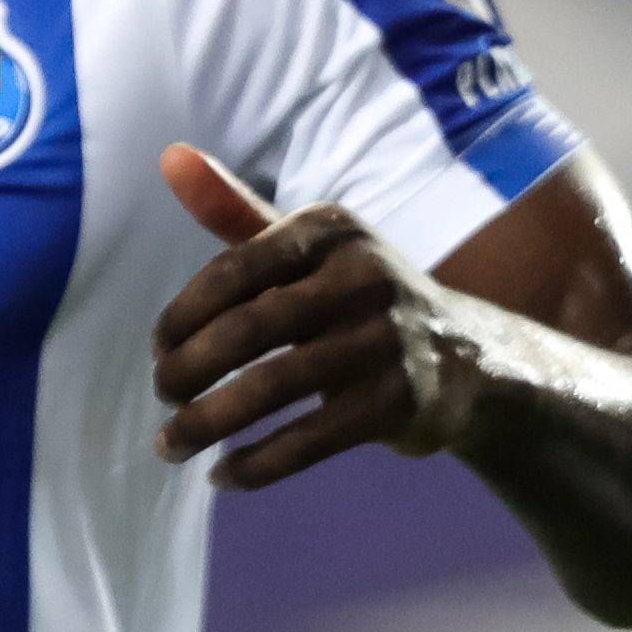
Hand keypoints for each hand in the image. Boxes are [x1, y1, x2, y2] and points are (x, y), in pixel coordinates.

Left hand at [151, 145, 485, 489]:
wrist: (474, 360)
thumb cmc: (356, 298)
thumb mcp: (307, 247)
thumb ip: (235, 211)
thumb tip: (168, 155)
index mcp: (333, 231)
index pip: (231, 271)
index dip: (181, 316)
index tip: (157, 350)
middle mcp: (366, 278)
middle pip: (246, 331)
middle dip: (186, 371)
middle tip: (162, 395)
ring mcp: (388, 342)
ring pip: (270, 389)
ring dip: (205, 424)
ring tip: (170, 443)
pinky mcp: (401, 404)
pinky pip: (308, 440)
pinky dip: (255, 464)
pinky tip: (221, 476)